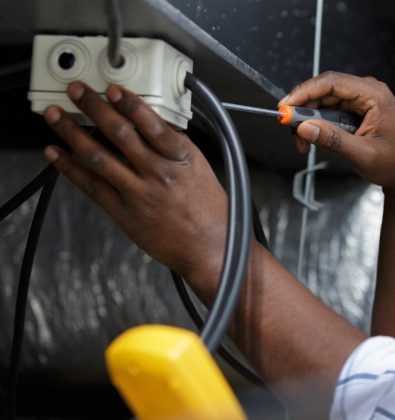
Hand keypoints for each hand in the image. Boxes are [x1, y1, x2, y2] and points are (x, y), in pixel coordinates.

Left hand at [43, 82, 228, 280]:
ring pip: (99, 156)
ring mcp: (139, 194)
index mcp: (182, 159)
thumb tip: (154, 123)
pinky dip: (70, 167)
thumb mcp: (201, 169)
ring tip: (57, 116)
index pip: (153, 124)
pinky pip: (91, 186)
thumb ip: (176, 147)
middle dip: (94, 108)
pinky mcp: (124, 213)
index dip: (130, 104)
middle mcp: (160, 174)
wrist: (211, 248)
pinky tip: (56, 153)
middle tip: (78, 92)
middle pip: (120, 134)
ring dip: (73, 133)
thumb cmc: (210, 211)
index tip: (114, 89)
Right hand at [279, 71, 394, 195]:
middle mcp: (368, 93)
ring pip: (324, 101)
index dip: (305, 92)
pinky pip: (331, 111)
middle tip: (289, 127)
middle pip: (325, 90)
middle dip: (303, 108)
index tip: (286, 106)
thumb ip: (333, 140)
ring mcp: (362, 102)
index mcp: (375, 95)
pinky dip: (318, 124)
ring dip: (309, 119)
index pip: (332, 82)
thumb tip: (306, 128)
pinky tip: (312, 138)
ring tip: (302, 140)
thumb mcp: (364, 154)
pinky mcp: (357, 112)